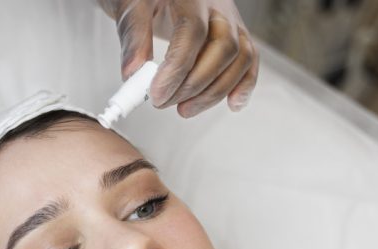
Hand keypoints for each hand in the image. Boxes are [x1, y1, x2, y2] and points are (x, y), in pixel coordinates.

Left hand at [98, 0, 258, 115]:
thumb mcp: (128, 4)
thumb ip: (133, 35)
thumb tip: (134, 72)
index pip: (193, 31)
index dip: (176, 69)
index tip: (157, 94)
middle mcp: (217, 4)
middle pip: (223, 47)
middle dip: (193, 85)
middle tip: (163, 102)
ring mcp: (230, 18)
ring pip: (240, 57)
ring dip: (214, 92)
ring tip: (184, 108)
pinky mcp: (235, 33)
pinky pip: (249, 59)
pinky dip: (243, 85)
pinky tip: (232, 103)